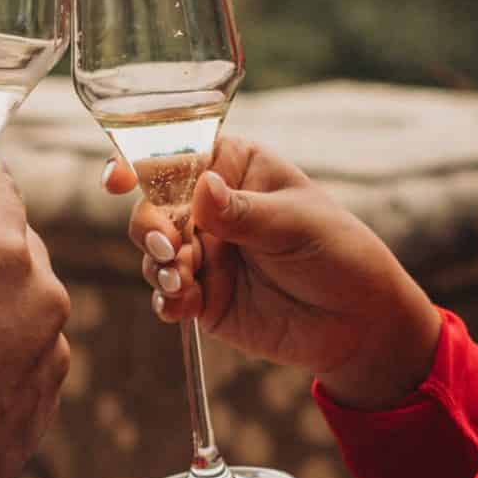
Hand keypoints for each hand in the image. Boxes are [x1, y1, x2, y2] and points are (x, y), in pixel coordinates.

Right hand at [106, 135, 441, 407]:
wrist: (359, 324)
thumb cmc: (340, 254)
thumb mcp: (297, 225)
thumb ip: (244, 212)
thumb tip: (200, 188)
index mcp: (234, 168)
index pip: (177, 153)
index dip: (138, 161)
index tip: (117, 179)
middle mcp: (211, 207)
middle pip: (152, 205)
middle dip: (150, 226)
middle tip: (171, 248)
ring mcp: (204, 252)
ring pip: (153, 250)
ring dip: (158, 265)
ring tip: (184, 282)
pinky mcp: (203, 297)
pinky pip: (167, 294)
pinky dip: (167, 300)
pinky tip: (183, 306)